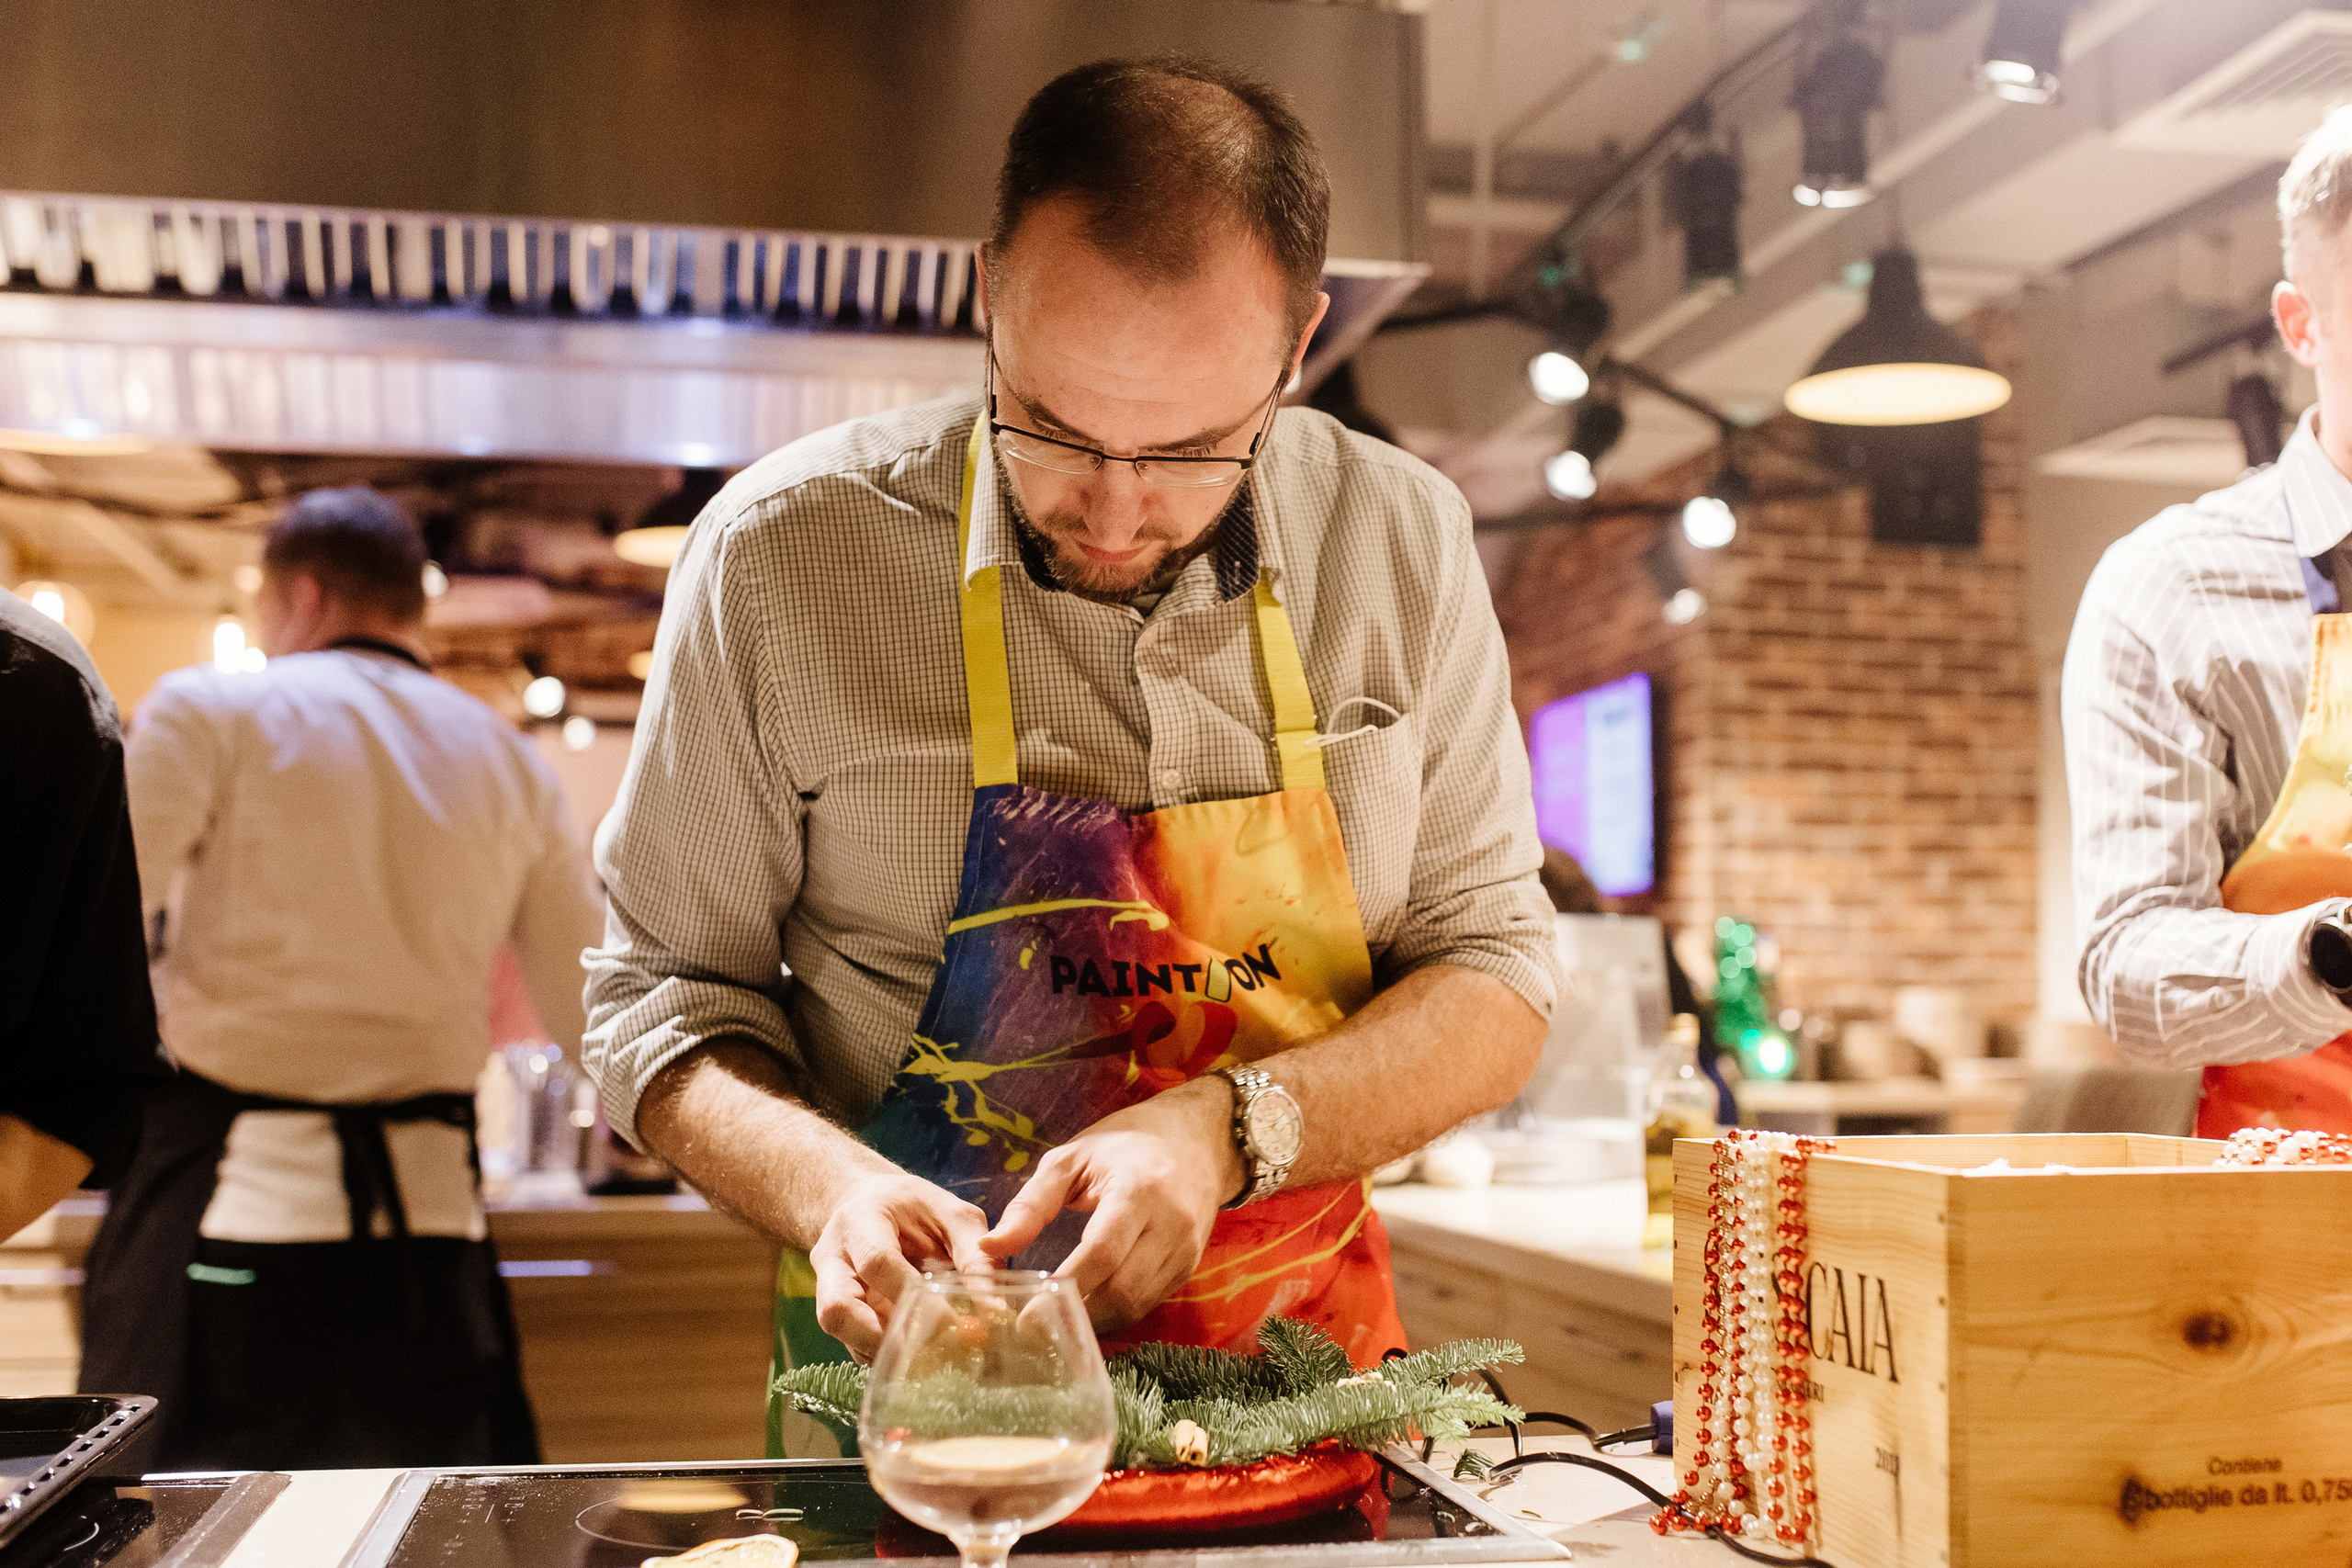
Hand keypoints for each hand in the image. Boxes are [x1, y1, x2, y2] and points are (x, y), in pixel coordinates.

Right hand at [809, 1170, 990, 1360]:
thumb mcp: (951, 1213)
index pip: (877, 1263)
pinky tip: (919, 1361)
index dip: (913, 1299)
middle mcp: (833, 1259)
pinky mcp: (836, 1314)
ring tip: (931, 1363)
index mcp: (861, 1221)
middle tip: (934, 1355)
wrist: (870, 1204)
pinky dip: (886, 1359)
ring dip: (885, 1355)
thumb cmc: (915, 1208)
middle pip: (838, 1310)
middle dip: (885, 1340)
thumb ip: (974, 1254)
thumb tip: (995, 1311)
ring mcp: (827, 1289)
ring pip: (841, 1336)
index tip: (954, 1325)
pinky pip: (853, 1346)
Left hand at [979, 1078, 1244, 1330]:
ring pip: (1136, 1305)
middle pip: (1122, 1290)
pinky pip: (1148, 1303)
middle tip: (1033, 1330)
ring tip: (1053, 1327)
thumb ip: (1029, 1204)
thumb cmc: (1124, 1145)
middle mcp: (1171, 1224)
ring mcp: (1186, 1250)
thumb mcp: (1070, 1159)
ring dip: (1094, 1322)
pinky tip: (1084, 1313)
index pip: (1102, 1252)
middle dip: (1076, 1316)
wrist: (1196, 1141)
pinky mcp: (1189, 1267)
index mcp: (1139, 1189)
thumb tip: (989, 1247)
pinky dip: (1114, 1314)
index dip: (1065, 1287)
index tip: (1026, 1313)